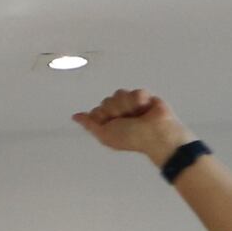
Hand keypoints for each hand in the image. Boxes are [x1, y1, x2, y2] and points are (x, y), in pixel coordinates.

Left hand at [72, 87, 193, 161]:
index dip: (102, 116)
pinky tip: (145, 108)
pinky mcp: (143, 96)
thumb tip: (74, 117)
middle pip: (106, 101)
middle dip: (115, 111)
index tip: (111, 124)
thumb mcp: (105, 135)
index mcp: (108, 123)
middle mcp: (118, 112)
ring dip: (127, 106)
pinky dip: (139, 101)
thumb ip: (90, 125)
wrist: (156, 134)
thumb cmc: (131, 138)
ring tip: (138, 115)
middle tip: (127, 121)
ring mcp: (130, 104)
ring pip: (119, 94)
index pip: (96, 110)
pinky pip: (134, 92)